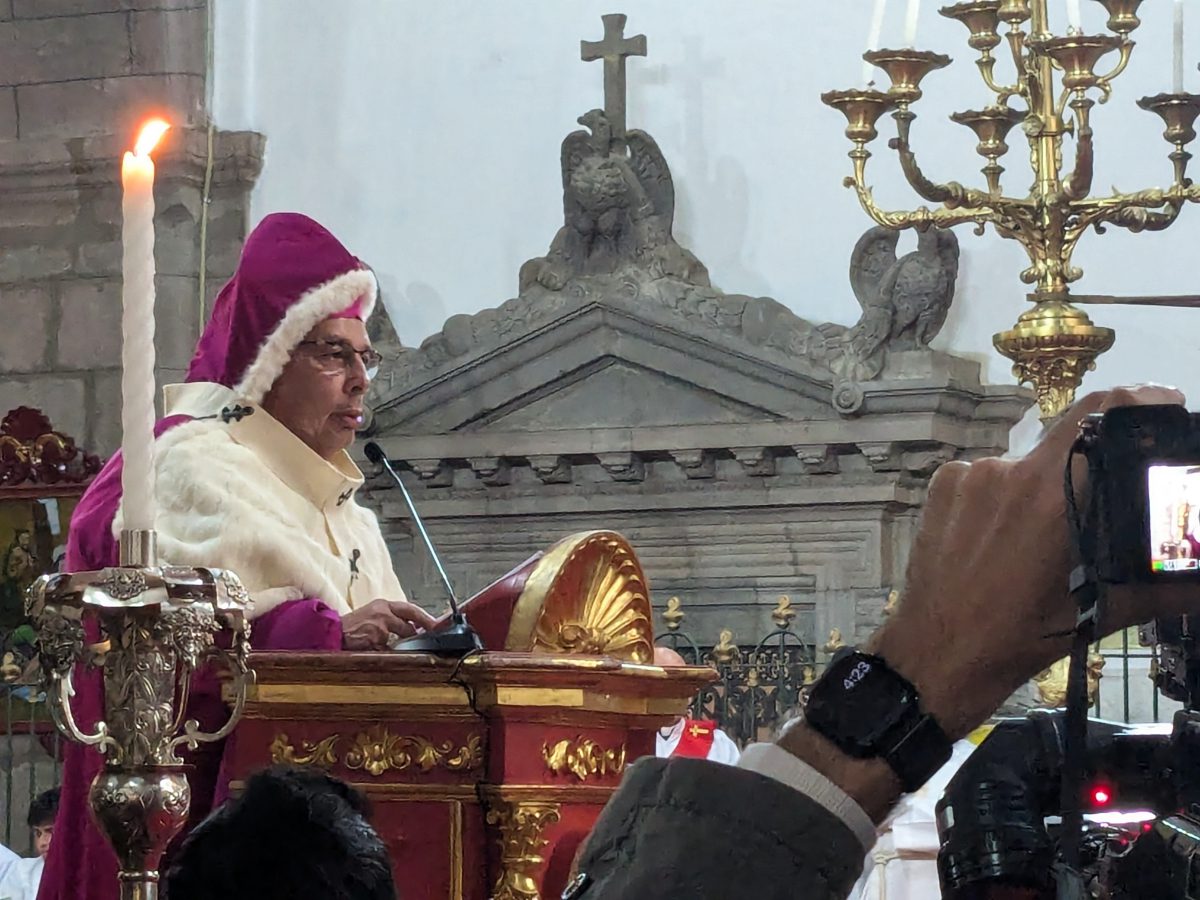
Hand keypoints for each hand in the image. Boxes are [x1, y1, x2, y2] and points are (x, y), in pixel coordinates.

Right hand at [341, 598, 437, 650]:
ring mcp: (379, 625)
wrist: (332, 633)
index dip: (425, 616)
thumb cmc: (352, 627)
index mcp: (383, 605)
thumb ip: (391, 620)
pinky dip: (387, 652)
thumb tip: (413, 629)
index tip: (436, 624)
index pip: (410, 608)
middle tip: (432, 633)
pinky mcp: (374, 639)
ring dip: (400, 643)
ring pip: (401, 636)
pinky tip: (374, 650)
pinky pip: (389, 649)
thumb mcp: (372, 616)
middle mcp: (383, 611)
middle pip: (411, 619)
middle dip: (422, 627)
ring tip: (384, 643)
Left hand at [779, 386, 1196, 820]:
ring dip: (1044, 488)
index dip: (1138, 399)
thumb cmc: (1016, 638)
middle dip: (1095, 460)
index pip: (1100, 412)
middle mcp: (1005, 470)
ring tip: (1044, 538)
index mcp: (1048, 494)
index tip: (1164, 405)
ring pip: (1025, 464)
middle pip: (1066, 438)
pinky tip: (1005, 537)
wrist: (933, 657)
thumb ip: (1163, 586)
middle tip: (1108, 494)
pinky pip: (987, 477)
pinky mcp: (940, 486)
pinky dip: (1005, 498)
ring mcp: (966, 475)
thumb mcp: (1098, 612)